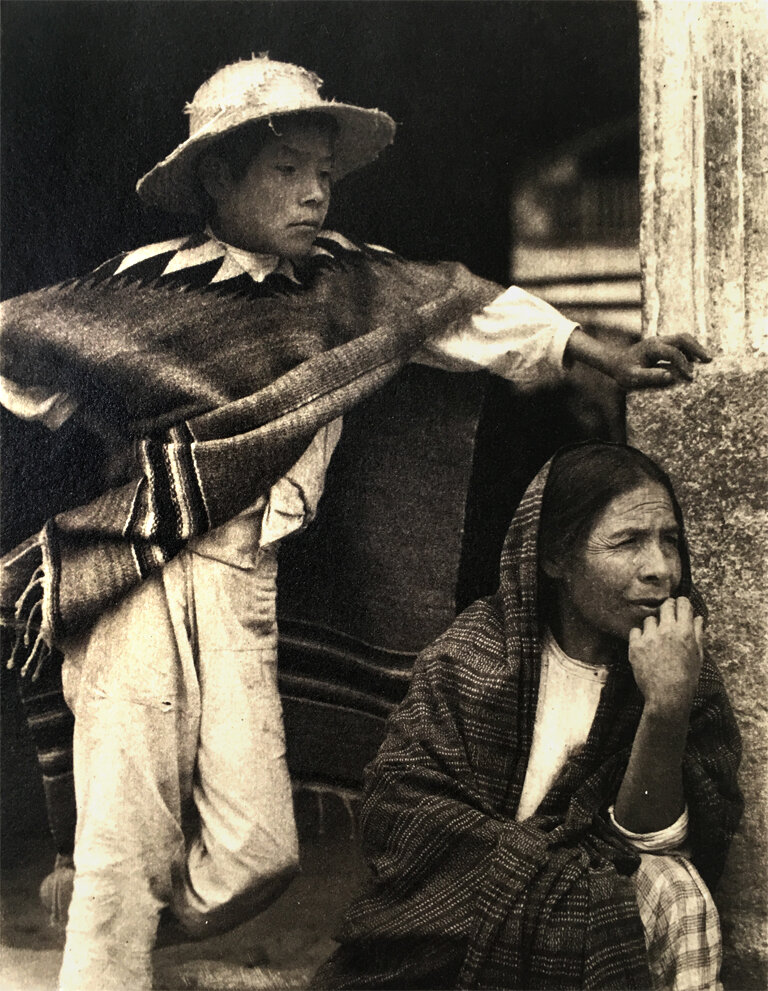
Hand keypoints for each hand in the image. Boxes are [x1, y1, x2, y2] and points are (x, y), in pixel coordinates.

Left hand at [604, 334, 711, 389]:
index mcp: (652, 348)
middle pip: (683, 338)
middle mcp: (658, 341)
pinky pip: (681, 344)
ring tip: (706, 360)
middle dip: (697, 348)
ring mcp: (661, 341)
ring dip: (696, 348)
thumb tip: (670, 376)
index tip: (690, 378)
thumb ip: (650, 377)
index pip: (673, 352)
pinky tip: (695, 361)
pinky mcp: (663, 345)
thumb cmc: (623, 371)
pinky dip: (690, 350)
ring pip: (684, 339)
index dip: (684, 364)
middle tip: (709, 360)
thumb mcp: (633, 377)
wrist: (616, 362)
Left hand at [628, 597, 703, 714]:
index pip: (682, 604)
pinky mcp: (635, 646)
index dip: (681, 603)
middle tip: (666, 618)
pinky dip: (639, 637)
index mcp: (685, 632)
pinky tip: (645, 648)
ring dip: (653, 627)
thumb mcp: (697, 656)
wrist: (667, 696)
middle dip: (667, 609)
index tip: (679, 606)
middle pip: (665, 605)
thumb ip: (697, 634)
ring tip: (656, 641)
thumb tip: (698, 618)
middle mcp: (667, 631)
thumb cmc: (686, 678)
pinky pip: (635, 631)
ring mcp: (650, 637)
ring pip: (649, 620)